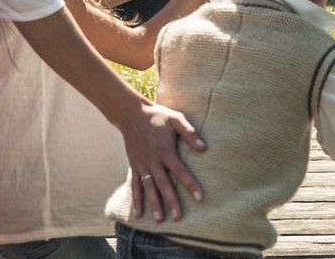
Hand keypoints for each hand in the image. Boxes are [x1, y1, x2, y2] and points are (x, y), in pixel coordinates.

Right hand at [121, 102, 206, 222]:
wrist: (131, 114)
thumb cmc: (158, 116)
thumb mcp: (176, 118)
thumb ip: (190, 132)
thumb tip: (204, 147)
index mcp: (165, 150)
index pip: (180, 170)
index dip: (190, 184)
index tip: (199, 197)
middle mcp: (153, 160)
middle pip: (163, 184)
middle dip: (171, 201)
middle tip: (178, 217)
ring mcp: (142, 164)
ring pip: (148, 188)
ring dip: (153, 204)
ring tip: (159, 219)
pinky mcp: (134, 166)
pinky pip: (134, 185)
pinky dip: (136, 199)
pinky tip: (138, 213)